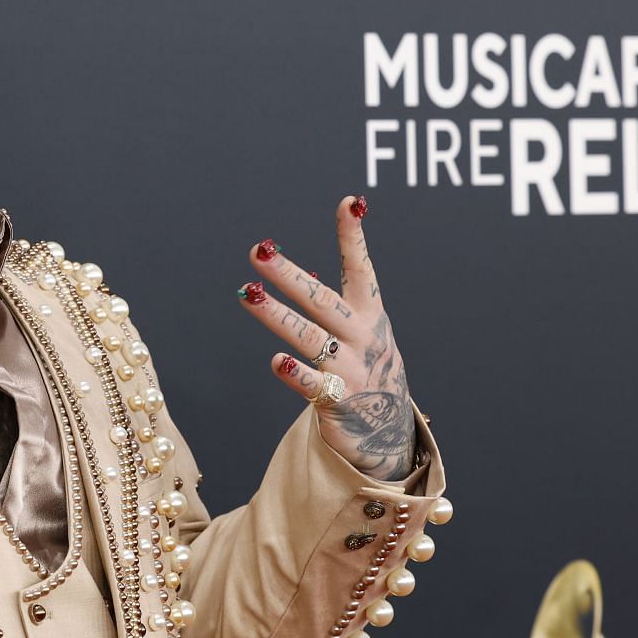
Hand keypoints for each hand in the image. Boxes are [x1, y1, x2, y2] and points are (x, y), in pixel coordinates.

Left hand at [237, 195, 416, 481]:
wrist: (389, 434)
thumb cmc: (367, 371)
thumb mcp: (359, 332)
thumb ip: (331, 304)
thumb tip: (298, 270)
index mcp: (368, 315)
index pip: (360, 269)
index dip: (353, 237)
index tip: (351, 203)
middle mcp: (362, 337)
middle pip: (321, 300)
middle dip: (289, 275)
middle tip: (259, 251)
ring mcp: (351, 369)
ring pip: (310, 337)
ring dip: (278, 315)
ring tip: (249, 294)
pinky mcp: (339, 402)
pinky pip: (314, 386)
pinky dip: (296, 374)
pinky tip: (276, 360)